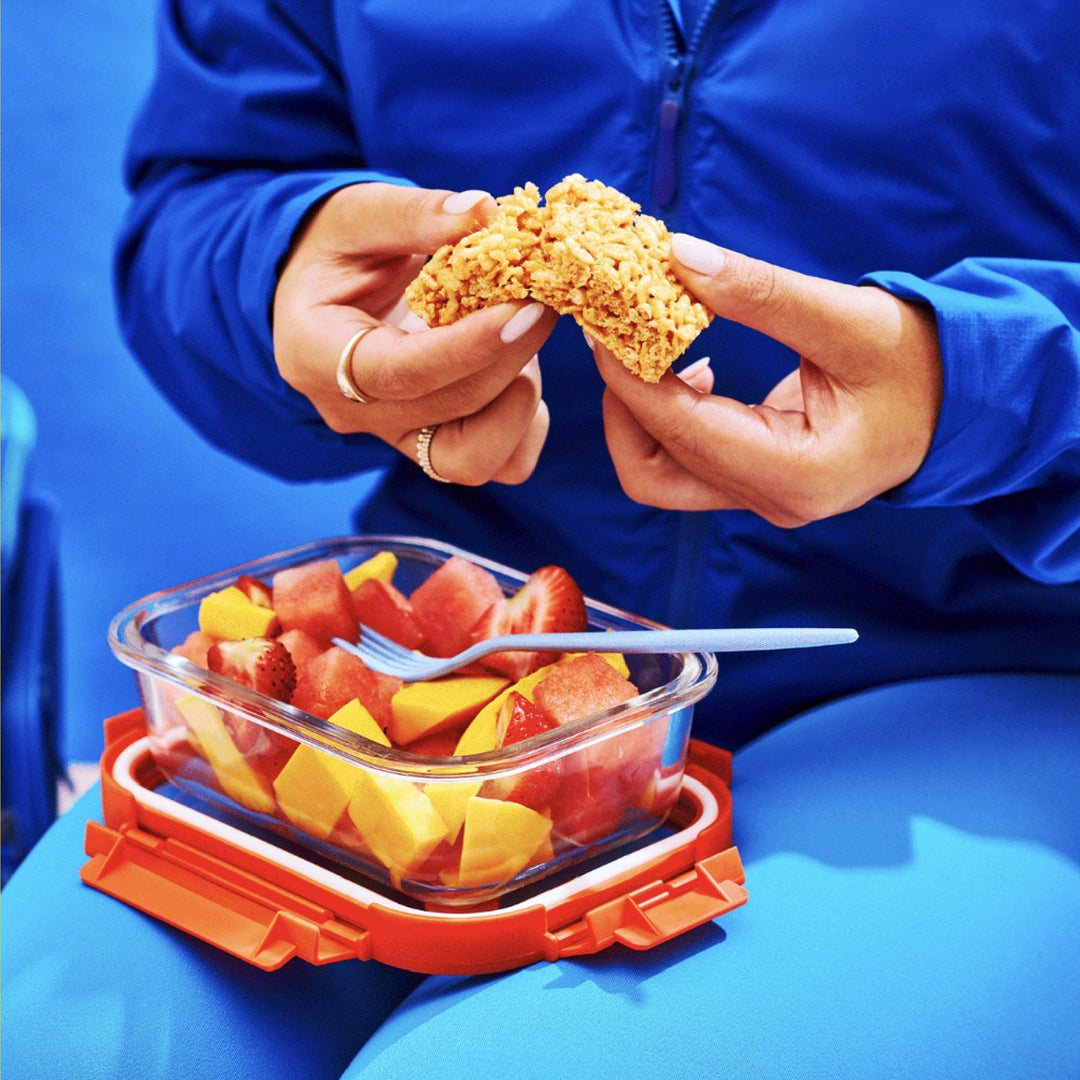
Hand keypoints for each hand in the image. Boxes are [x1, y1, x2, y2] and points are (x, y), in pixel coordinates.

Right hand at [273, 183, 556, 483]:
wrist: (330, 293)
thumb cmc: (338, 249)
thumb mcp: (358, 214)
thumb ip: (414, 214)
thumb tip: (484, 211)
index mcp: (316, 354)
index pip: (399, 371)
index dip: (469, 348)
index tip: (524, 309)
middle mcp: (354, 411)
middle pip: (449, 408)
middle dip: (511, 356)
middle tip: (546, 300)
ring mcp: (396, 437)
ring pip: (474, 457)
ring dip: (519, 401)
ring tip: (524, 337)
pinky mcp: (434, 448)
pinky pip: (497, 462)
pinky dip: (525, 425)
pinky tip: (524, 371)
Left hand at [594, 235, 942, 524]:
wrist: (959, 401)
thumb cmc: (921, 363)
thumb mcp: (850, 319)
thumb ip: (761, 292)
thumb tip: (676, 255)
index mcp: (799, 476)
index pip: (683, 433)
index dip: (629, 377)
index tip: (599, 321)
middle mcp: (772, 501)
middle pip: (651, 471)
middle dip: (622, 402)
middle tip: (618, 333)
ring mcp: (760, 498)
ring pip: (660, 472)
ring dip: (639, 409)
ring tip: (653, 342)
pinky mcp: (754, 481)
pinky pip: (685, 458)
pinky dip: (666, 412)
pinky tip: (686, 364)